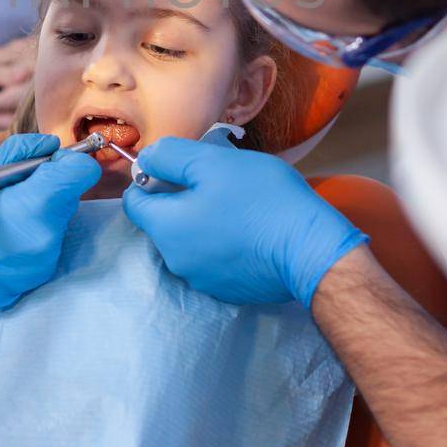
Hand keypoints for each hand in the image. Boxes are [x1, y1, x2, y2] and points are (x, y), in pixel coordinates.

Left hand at [121, 138, 366, 307]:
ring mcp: (202, 280)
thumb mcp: (212, 162)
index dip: (151, 178)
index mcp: (165, 228)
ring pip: (188, 240)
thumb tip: (147, 160)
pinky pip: (211, 258)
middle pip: (162, 221)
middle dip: (181, 199)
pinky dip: (221, 242)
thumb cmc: (262, 200)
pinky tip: (248, 229)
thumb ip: (170, 157)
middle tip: (217, 181)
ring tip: (237, 204)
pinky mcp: (227, 289)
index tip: (180, 168)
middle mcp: (175, 260)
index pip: (134, 202)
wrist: (311, 250)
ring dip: (202, 220)